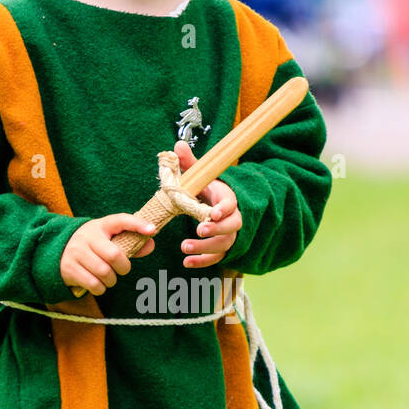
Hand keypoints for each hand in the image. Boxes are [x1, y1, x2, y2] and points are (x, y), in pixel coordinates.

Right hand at [59, 213, 155, 295]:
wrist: (55, 251)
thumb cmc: (91, 246)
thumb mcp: (107, 239)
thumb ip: (130, 243)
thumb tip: (150, 246)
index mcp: (100, 226)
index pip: (120, 220)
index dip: (137, 224)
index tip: (152, 230)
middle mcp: (87, 237)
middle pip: (114, 255)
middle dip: (124, 267)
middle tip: (122, 269)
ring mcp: (76, 252)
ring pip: (104, 272)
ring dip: (111, 280)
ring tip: (108, 278)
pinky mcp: (69, 268)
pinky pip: (94, 284)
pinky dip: (100, 288)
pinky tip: (98, 284)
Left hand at [172, 140, 241, 267]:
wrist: (216, 206)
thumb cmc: (206, 190)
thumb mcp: (199, 176)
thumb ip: (190, 164)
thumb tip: (177, 146)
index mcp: (226, 198)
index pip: (230, 204)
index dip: (224, 209)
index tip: (213, 213)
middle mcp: (231, 218)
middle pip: (232, 227)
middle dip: (216, 230)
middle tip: (199, 230)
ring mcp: (228, 235)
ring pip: (224, 244)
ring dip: (205, 248)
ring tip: (185, 248)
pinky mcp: (222, 249)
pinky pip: (217, 258)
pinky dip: (203, 261)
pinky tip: (187, 263)